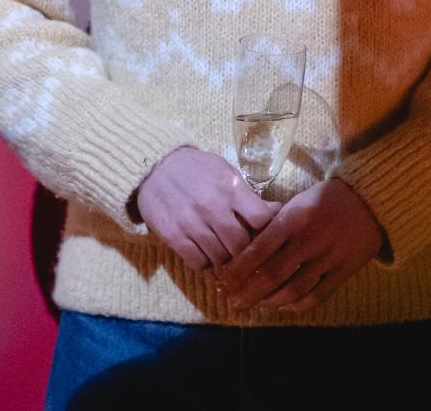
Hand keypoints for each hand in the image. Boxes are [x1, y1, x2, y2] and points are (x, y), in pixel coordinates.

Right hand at [133, 146, 278, 270]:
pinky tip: (204, 250)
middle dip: (244, 248)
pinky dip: (205, 261)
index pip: (262, 220)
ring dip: (224, 257)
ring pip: (221, 258)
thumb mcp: (225, 172)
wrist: (153, 166)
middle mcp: (211, 207)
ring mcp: (191, 223)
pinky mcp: (173, 236)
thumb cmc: (196, 169)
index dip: (267, 228)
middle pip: (242, 245)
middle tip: (241, 245)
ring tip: (221, 247)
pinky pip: (199, 263)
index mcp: (229, 188)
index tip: (262, 230)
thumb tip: (276, 212)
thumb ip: (248, 195)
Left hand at [213, 176, 384, 313]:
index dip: (238, 269)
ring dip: (270, 302)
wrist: (368, 202)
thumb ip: (273, 224)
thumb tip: (244, 248)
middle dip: (248, 292)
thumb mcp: (295, 203)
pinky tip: (283, 306)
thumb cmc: (324, 199)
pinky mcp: (343, 272)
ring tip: (255, 305)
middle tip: (232, 302)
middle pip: (272, 275)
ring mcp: (327, 259)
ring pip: (293, 290)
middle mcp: (307, 241)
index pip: (258, 249)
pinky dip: (297, 305)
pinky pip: (317, 296)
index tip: (222, 281)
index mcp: (292, 220)